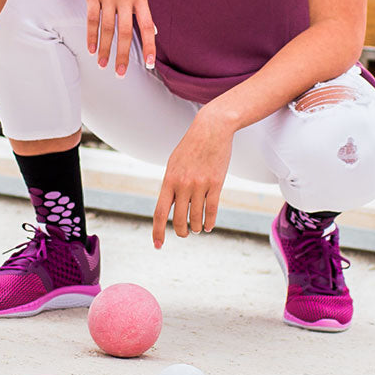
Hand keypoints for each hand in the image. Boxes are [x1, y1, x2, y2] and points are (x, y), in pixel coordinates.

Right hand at [84, 0, 155, 76]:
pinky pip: (91, 19)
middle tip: (121, 73)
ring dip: (105, 49)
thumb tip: (153, 31)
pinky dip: (91, 36)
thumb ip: (143, 8)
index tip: (150, 64)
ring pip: (107, 28)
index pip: (148, 26)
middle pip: (125, 32)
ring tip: (103, 64)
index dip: (150, 46)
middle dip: (123, 55)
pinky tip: (92, 49)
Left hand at [152, 116, 233, 247]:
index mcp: (169, 180)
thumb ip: (170, 184)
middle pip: (179, 219)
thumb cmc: (191, 147)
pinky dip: (209, 222)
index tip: (158, 245)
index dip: (157, 231)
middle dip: (181, 231)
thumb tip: (168, 204)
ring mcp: (200, 185)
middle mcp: (183, 185)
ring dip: (195, 228)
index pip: (160, 212)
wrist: (211, 129)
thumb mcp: (174, 164)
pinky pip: (211, 210)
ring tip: (196, 229)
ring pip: (196, 217)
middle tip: (183, 234)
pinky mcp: (216, 184)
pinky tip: (208, 227)